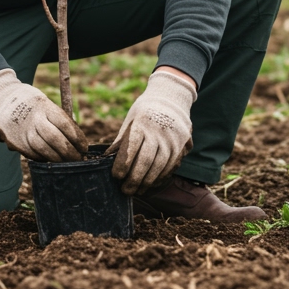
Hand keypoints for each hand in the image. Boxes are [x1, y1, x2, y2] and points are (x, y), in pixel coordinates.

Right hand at [0, 69, 86, 161]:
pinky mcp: (14, 140)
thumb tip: (76, 140)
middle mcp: (33, 118)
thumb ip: (57, 119)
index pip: (64, 124)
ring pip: (42, 149)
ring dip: (57, 158)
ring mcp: (22, 130)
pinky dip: (43, 158)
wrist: (0, 98)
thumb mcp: (44, 102)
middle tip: (78, 159)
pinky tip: (51, 160)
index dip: (77, 138)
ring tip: (66, 163)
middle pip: (54, 138)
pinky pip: (31, 153)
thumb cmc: (30, 102)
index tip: (84, 147)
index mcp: (43, 106)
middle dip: (69, 152)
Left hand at [110, 69, 196, 194]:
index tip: (116, 177)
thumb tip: (106, 161)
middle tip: (125, 191)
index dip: (123, 164)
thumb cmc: (144, 112)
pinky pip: (171, 165)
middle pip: (146, 160)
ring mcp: (172, 138)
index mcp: (142, 122)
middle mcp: (159, 130)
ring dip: (147, 182)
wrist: (171, 98)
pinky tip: (151, 183)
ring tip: (137, 191)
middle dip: (134, 179)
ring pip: (160, 166)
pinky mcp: (182, 145)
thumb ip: (121, 141)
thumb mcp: (130, 121)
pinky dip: (160, 177)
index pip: (131, 146)